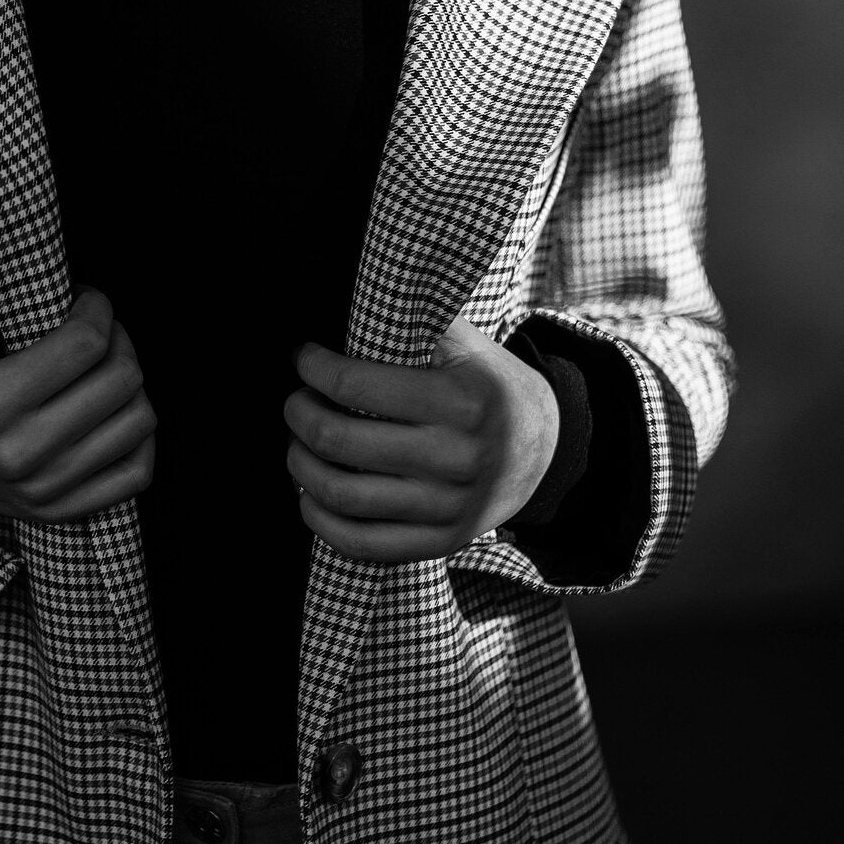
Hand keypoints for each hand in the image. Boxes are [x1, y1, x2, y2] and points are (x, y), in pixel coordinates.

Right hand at [0, 272, 155, 522]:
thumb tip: (45, 260)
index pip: (86, 344)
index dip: (97, 308)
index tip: (83, 298)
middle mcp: (20, 453)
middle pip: (121, 381)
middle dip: (119, 339)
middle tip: (95, 329)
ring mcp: (42, 489)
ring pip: (138, 424)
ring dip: (130, 385)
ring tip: (102, 369)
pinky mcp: (57, 511)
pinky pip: (135, 476)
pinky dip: (137, 439)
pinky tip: (111, 414)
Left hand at [283, 315, 559, 563]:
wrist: (548, 449)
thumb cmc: (490, 387)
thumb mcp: (469, 345)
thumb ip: (420, 320)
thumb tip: (358, 299)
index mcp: (462, 402)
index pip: (355, 384)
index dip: (314, 368)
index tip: (304, 358)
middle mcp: (457, 457)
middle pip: (339, 440)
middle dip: (300, 416)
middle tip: (296, 403)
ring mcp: (450, 506)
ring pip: (343, 496)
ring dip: (301, 468)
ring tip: (297, 447)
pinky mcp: (442, 542)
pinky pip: (364, 544)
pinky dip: (322, 522)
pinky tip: (309, 498)